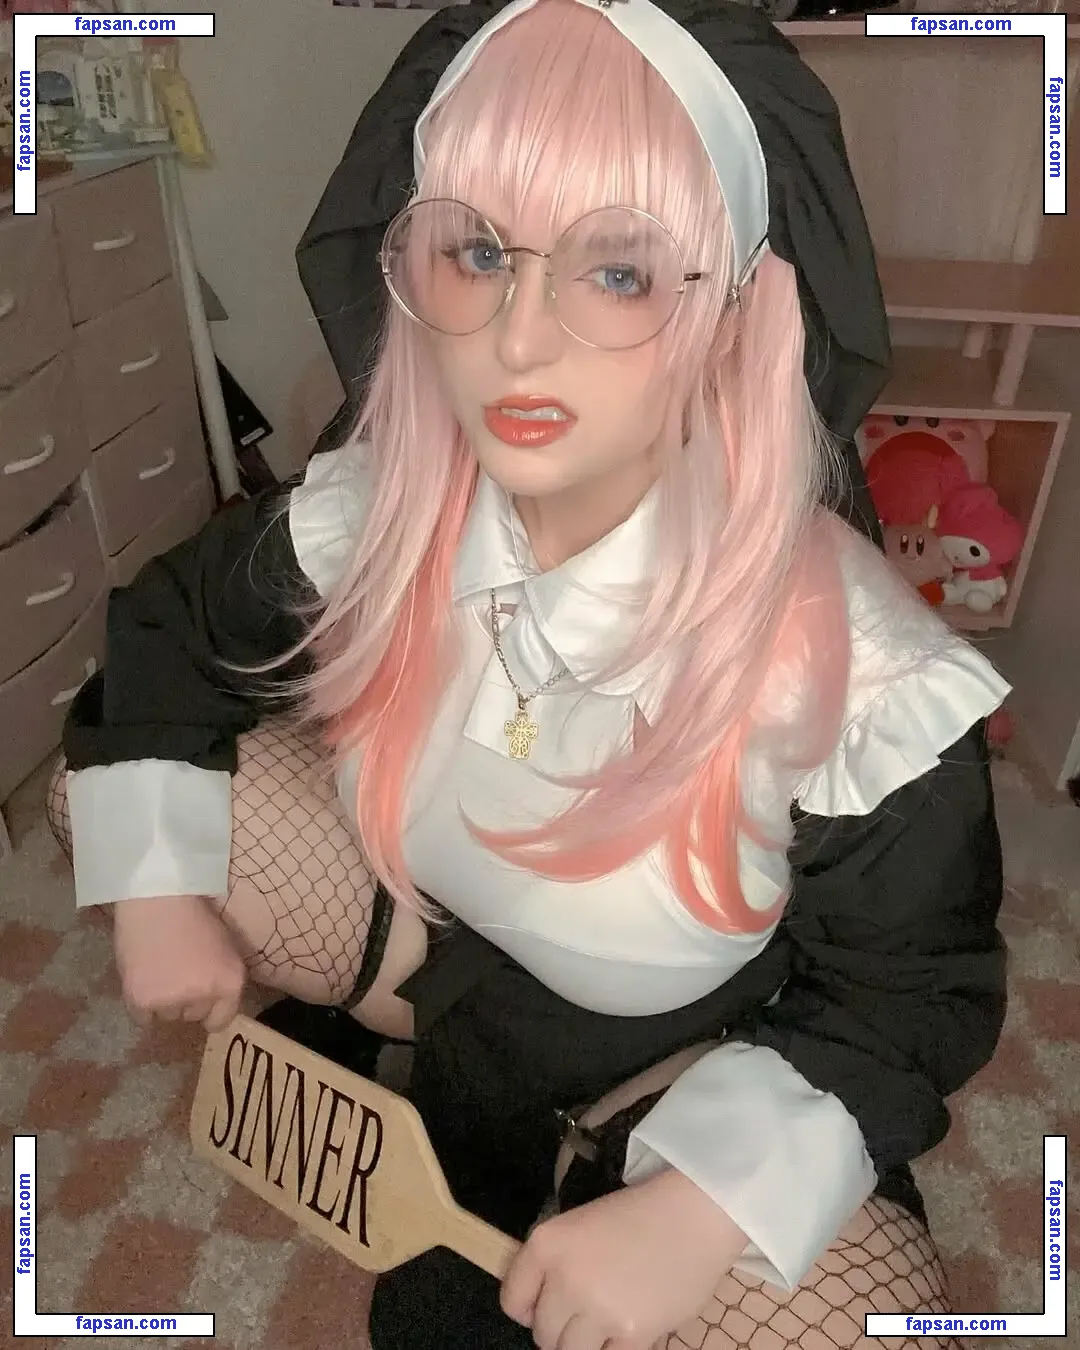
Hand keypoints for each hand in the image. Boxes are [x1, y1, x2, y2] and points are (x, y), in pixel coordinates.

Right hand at [112, 894, 245, 1032]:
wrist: (157, 898)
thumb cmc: (194, 916)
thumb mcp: (225, 948)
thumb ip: (222, 979)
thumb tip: (213, 1003)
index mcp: (231, 982)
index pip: (222, 1020)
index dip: (209, 1009)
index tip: (199, 996)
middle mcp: (206, 995)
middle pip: (193, 1016)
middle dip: (185, 1000)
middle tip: (175, 972)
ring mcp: (173, 1000)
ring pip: (167, 1016)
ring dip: (163, 1001)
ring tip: (157, 970)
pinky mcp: (143, 1001)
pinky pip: (144, 1018)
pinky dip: (142, 1004)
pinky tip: (143, 977)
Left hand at [501, 1168, 748, 1349]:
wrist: (693, 1214)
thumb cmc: (637, 1213)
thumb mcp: (580, 1226)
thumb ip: (555, 1263)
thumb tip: (536, 1308)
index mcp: (547, 1244)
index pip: (512, 1301)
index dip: (529, 1307)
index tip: (546, 1305)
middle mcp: (565, 1279)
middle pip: (542, 1334)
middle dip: (561, 1327)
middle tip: (586, 1311)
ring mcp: (597, 1309)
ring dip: (585, 1344)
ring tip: (606, 1323)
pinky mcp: (632, 1334)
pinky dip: (617, 1347)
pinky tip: (630, 1327)